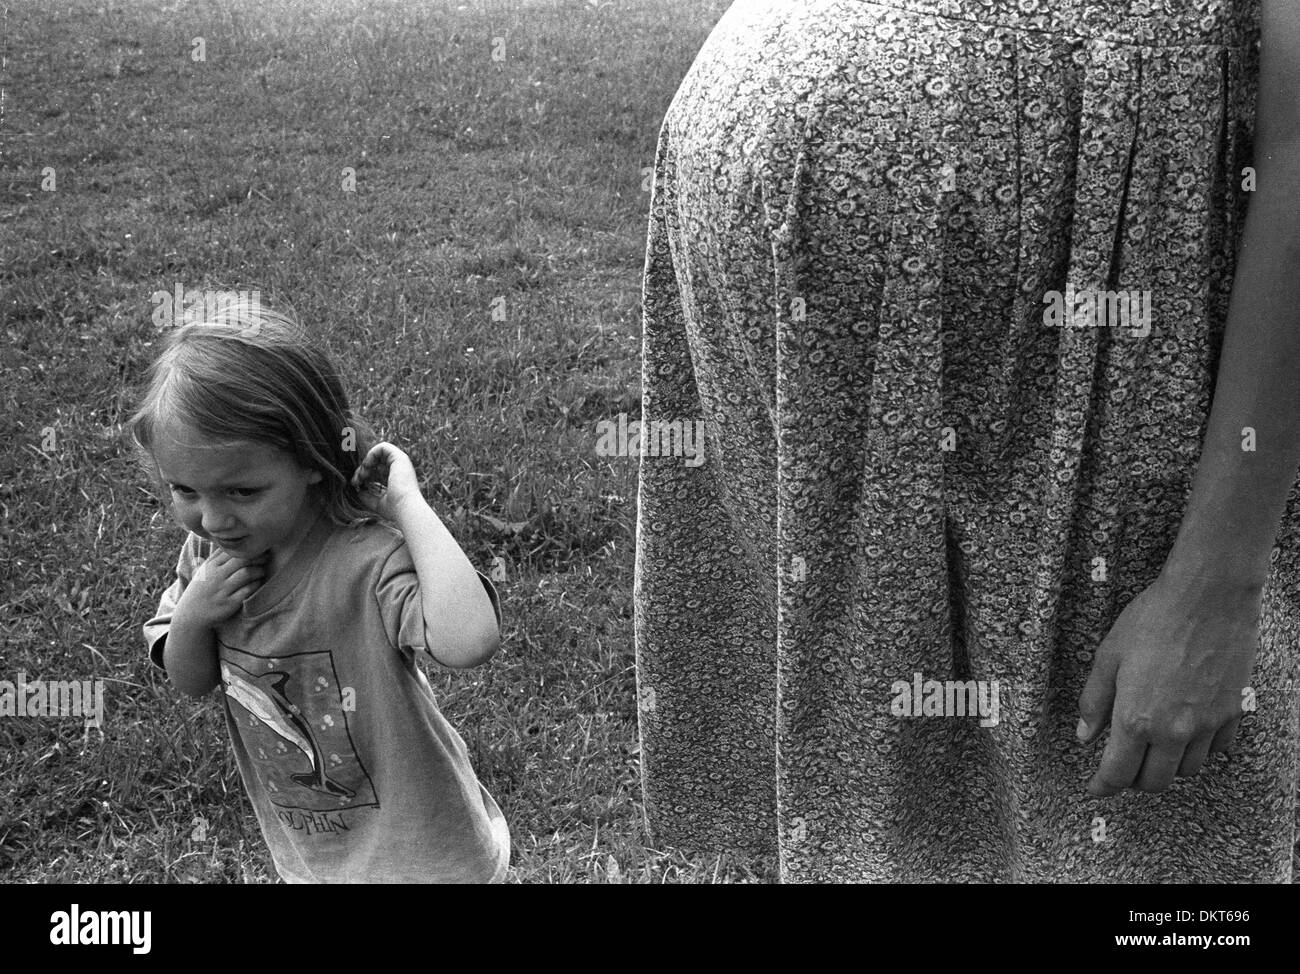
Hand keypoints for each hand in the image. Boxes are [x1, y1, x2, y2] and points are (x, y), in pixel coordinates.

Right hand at [176, 548, 265, 628]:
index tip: (259, 547)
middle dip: (258, 557)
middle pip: (242, 560)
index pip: (233, 551)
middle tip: (266, 557)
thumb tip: (231, 540)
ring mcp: (223, 590)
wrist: (191, 614)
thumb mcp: (204, 570)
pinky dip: (256, 585)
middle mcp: (216, 576)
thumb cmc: (202, 588)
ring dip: (259, 570)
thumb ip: (217, 556)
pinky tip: (258, 582)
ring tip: (262, 570)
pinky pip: (248, 590)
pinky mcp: (229, 603)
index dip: (249, 548)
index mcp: (211, 566)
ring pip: (247, 574)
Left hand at [351, 441, 422, 518]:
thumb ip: (368, 496)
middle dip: (362, 470)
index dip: (364, 475)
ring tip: (361, 475)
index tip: (357, 484)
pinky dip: (371, 454)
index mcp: (396, 479)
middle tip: (356, 481)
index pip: (376, 471)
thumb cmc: (395, 509)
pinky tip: (367, 466)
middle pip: (375, 462)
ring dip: (366, 463)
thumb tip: (358, 491)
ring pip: (378, 454)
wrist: (406, 509)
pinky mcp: (400, 457)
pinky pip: (383, 447)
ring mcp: (401, 462)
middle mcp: (399, 469)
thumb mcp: (378, 503)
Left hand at [1076, 567, 1261, 795]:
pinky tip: (1185, 731)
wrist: (1208, 598)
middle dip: (1134, 780)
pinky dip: (1198, 749)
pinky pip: (1215, 749)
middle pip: (1155, 782)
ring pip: (1187, 770)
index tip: (1095, 789)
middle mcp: (1174, 731)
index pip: (1118, 773)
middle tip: (1122, 766)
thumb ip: (1094, 701)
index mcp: (1136, 719)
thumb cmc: (1152, 620)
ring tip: (1152, 745)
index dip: (1102, 786)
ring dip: (1166, 765)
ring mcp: (1207, 724)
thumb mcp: (1108, 657)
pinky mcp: (1232, 713)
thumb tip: (1085, 735)